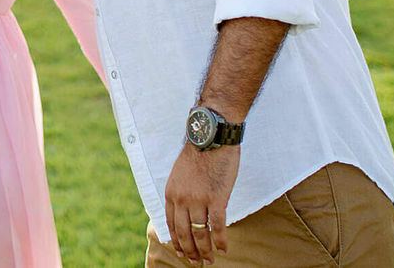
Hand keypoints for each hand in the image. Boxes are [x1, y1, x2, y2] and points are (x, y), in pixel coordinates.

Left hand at [164, 143, 239, 263]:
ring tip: (210, 260)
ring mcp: (198, 200)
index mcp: (171, 192)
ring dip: (205, 250)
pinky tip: (223, 248)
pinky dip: (220, 240)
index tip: (180, 251)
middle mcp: (181, 198)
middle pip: (184, 232)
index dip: (176, 240)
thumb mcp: (180, 173)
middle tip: (195, 261)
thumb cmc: (200, 153)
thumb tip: (186, 209)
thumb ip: (181, 191)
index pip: (170, 224)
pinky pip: (217, 227)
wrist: (212, 137)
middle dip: (189, 250)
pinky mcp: (216, 199)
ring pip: (199, 233)